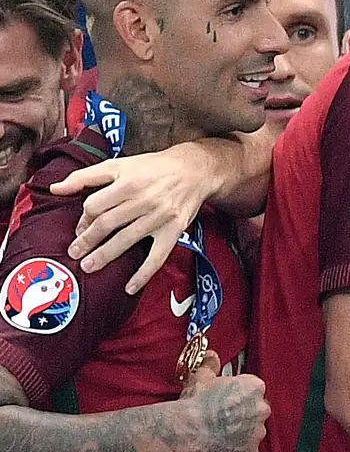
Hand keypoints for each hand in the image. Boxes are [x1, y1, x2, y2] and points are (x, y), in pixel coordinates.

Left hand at [54, 148, 218, 293]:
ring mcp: (159, 218)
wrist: (194, 171)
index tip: (81, 228)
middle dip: (87, 241)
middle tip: (75, 253)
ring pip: (126, 241)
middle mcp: (143, 201)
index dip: (84, 219)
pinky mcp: (173, 231)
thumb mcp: (118, 165)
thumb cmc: (153, 167)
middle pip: (107, 224)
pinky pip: (156, 257)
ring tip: (88, 267)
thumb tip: (55, 188)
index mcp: (127, 183)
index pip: (95, 206)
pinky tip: (130, 286)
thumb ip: (85, 177)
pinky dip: (143, 274)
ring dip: (105, 256)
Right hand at [180, 373, 269, 451]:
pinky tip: (230, 449)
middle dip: (244, 414)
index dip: (240, 396)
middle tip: (226, 418)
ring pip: (256, 432)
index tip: (230, 400)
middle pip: (258, 410)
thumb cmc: (195, 403)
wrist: (188, 428)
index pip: (254, 390)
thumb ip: (211, 364)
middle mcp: (261, 408)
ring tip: (224, 434)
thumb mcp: (201, 376)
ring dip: (244, 433)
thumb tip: (212, 357)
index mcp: (254, 387)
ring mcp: (258, 431)